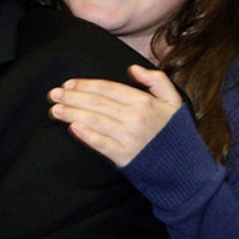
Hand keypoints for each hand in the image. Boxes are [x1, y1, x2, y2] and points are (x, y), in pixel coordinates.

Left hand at [48, 65, 183, 167]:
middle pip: (97, 103)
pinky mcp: (125, 158)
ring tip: (55, 109)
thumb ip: (157, 80)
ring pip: (95, 121)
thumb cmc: (176, 134)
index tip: (69, 84)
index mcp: (144, 102)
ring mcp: (129, 138)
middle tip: (53, 94)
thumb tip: (132, 68)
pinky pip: (102, 144)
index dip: (86, 85)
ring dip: (72, 114)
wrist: (185, 170)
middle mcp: (135, 118)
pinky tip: (72, 127)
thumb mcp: (174, 101)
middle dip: (73, 97)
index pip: (108, 89)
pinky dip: (86, 135)